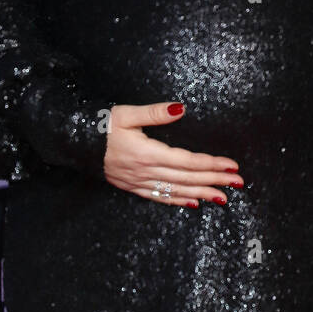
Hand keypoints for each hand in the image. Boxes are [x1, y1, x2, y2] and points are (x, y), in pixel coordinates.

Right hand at [103, 102, 242, 205]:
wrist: (75, 143)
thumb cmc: (102, 126)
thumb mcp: (126, 113)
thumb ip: (154, 113)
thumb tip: (180, 108)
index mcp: (147, 153)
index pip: (188, 161)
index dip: (211, 164)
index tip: (232, 166)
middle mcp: (146, 171)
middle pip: (187, 178)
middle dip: (215, 180)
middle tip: (238, 183)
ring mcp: (139, 182)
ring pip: (177, 191)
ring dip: (202, 194)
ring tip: (224, 197)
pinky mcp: (133, 187)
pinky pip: (160, 197)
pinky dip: (179, 201)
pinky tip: (194, 203)